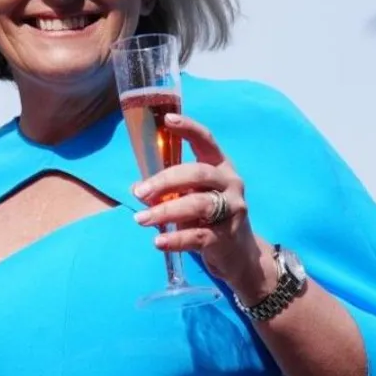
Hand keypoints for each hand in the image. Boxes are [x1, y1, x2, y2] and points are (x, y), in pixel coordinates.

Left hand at [132, 113, 274, 299]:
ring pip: (198, 204)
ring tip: (141, 219)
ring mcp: (233, 210)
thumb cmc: (208, 217)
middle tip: (140, 192)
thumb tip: (136, 187)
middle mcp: (230, 183)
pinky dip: (176, 238)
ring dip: (165, 211)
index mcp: (219, 167)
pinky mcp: (228, 236)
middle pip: (198, 173)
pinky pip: (199, 235)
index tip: (167, 120)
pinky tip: (158, 241)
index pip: (206, 141)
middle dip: (165, 181)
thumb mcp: (189, 197)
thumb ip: (166, 189)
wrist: (239, 255)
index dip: (189, 128)